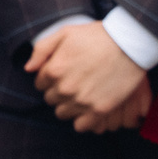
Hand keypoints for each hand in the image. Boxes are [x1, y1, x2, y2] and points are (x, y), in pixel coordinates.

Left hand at [26, 21, 152, 133]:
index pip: (40, 84)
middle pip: (51, 99)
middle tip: (74, 82)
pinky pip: (80, 126)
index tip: (62, 73)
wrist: (129, 44)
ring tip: (81, 94)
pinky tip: (88, 108)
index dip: (50, 78)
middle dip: (58, 92)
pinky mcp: (99, 110)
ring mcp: (81, 101)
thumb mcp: (65, 32)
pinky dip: (82, 120)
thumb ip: (41, 49)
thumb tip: (28, 69)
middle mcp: (64, 88)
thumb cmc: (96, 36)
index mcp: (54, 70)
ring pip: (63, 113)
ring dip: (69, 106)